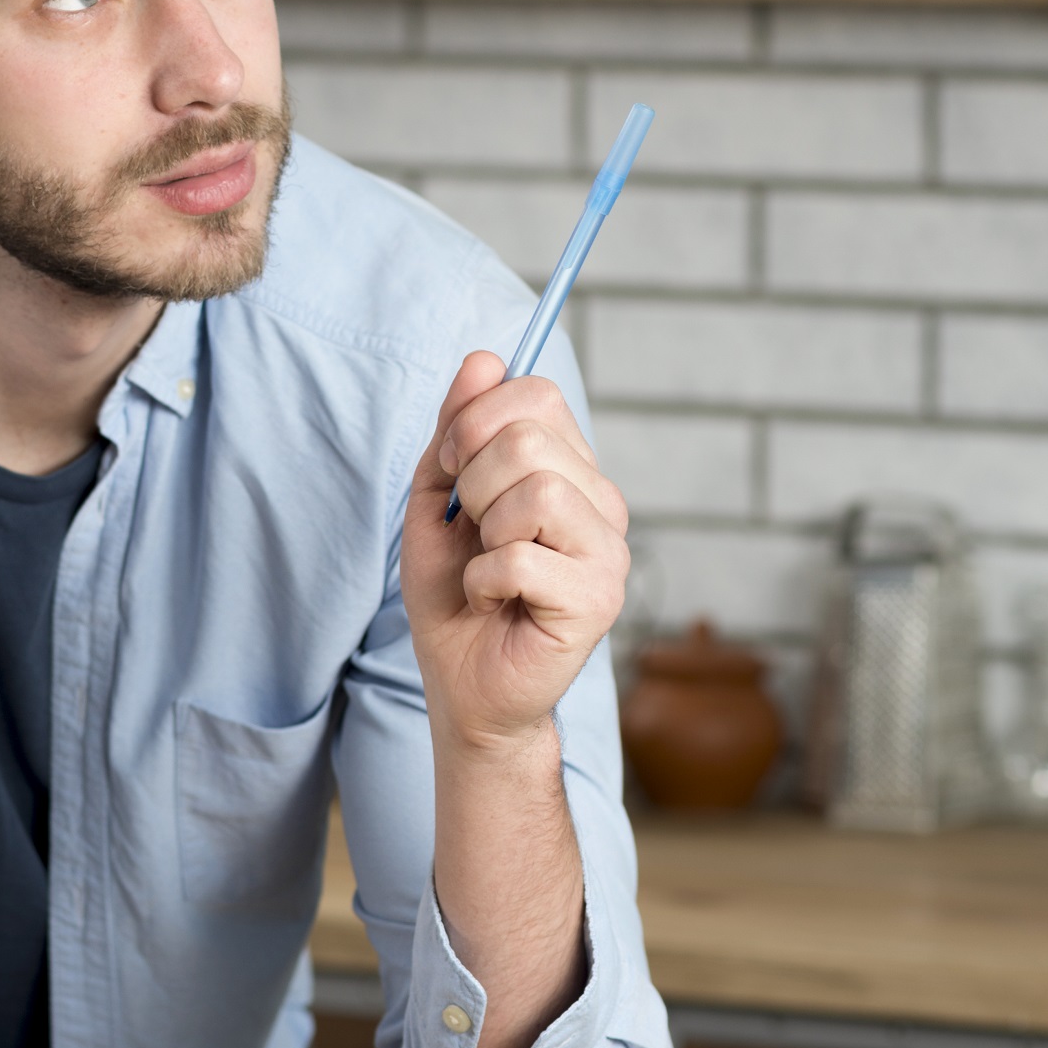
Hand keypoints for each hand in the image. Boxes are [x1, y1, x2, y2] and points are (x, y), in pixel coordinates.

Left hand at [404, 351, 631, 751]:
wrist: (464, 689)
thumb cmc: (456, 598)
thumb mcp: (439, 500)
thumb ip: (458, 431)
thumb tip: (484, 358)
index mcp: (571, 470)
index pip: (537, 393)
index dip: (475, 420)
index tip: (452, 468)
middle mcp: (601, 502)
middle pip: (530, 437)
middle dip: (471, 480)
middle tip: (469, 529)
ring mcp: (608, 550)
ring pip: (535, 492)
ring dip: (483, 534)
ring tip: (487, 569)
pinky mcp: (598, 599)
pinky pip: (520, 558)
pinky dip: (483, 582)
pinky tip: (493, 602)